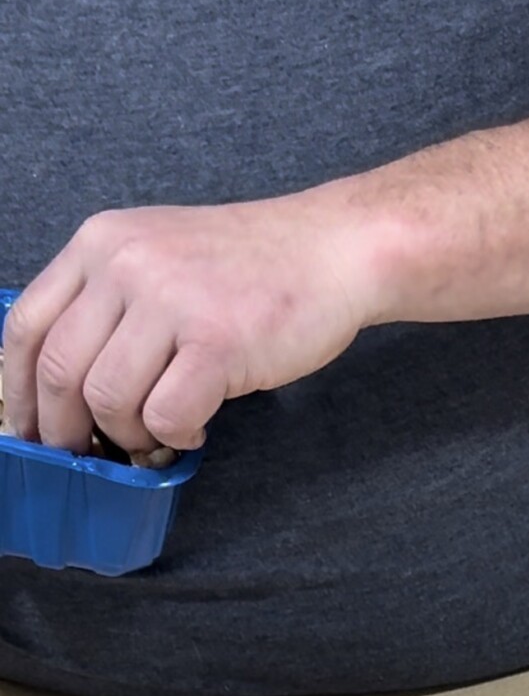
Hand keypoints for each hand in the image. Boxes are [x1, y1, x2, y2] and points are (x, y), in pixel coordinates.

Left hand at [1, 187, 373, 455]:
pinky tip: (197, 423)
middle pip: (60, 371)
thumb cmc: (250, 267)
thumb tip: (64, 387)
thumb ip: (109, 302)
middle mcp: (126, 264)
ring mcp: (171, 301)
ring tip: (160, 430)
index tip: (30, 429)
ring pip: (108, 401)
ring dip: (130, 434)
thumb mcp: (159, 255)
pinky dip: (176, 435)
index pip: (27, 326)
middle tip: (91, 452)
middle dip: (67, 429)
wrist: (331, 250)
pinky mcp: (216, 341)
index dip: (18, 391)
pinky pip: (164, 416)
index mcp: (101, 243)